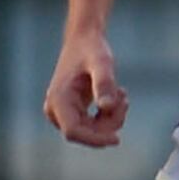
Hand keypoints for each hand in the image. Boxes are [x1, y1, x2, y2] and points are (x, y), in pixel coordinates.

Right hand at [44, 30, 128, 147]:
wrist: (84, 40)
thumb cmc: (92, 49)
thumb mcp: (102, 63)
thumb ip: (104, 83)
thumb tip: (106, 107)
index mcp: (58, 99)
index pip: (73, 132)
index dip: (95, 139)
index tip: (117, 138)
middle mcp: (55, 110)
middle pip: (85, 133)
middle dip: (109, 122)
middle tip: (123, 97)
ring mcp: (61, 113)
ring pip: (91, 132)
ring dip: (111, 118)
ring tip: (121, 92)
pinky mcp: (70, 113)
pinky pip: (92, 127)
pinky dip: (108, 116)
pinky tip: (116, 95)